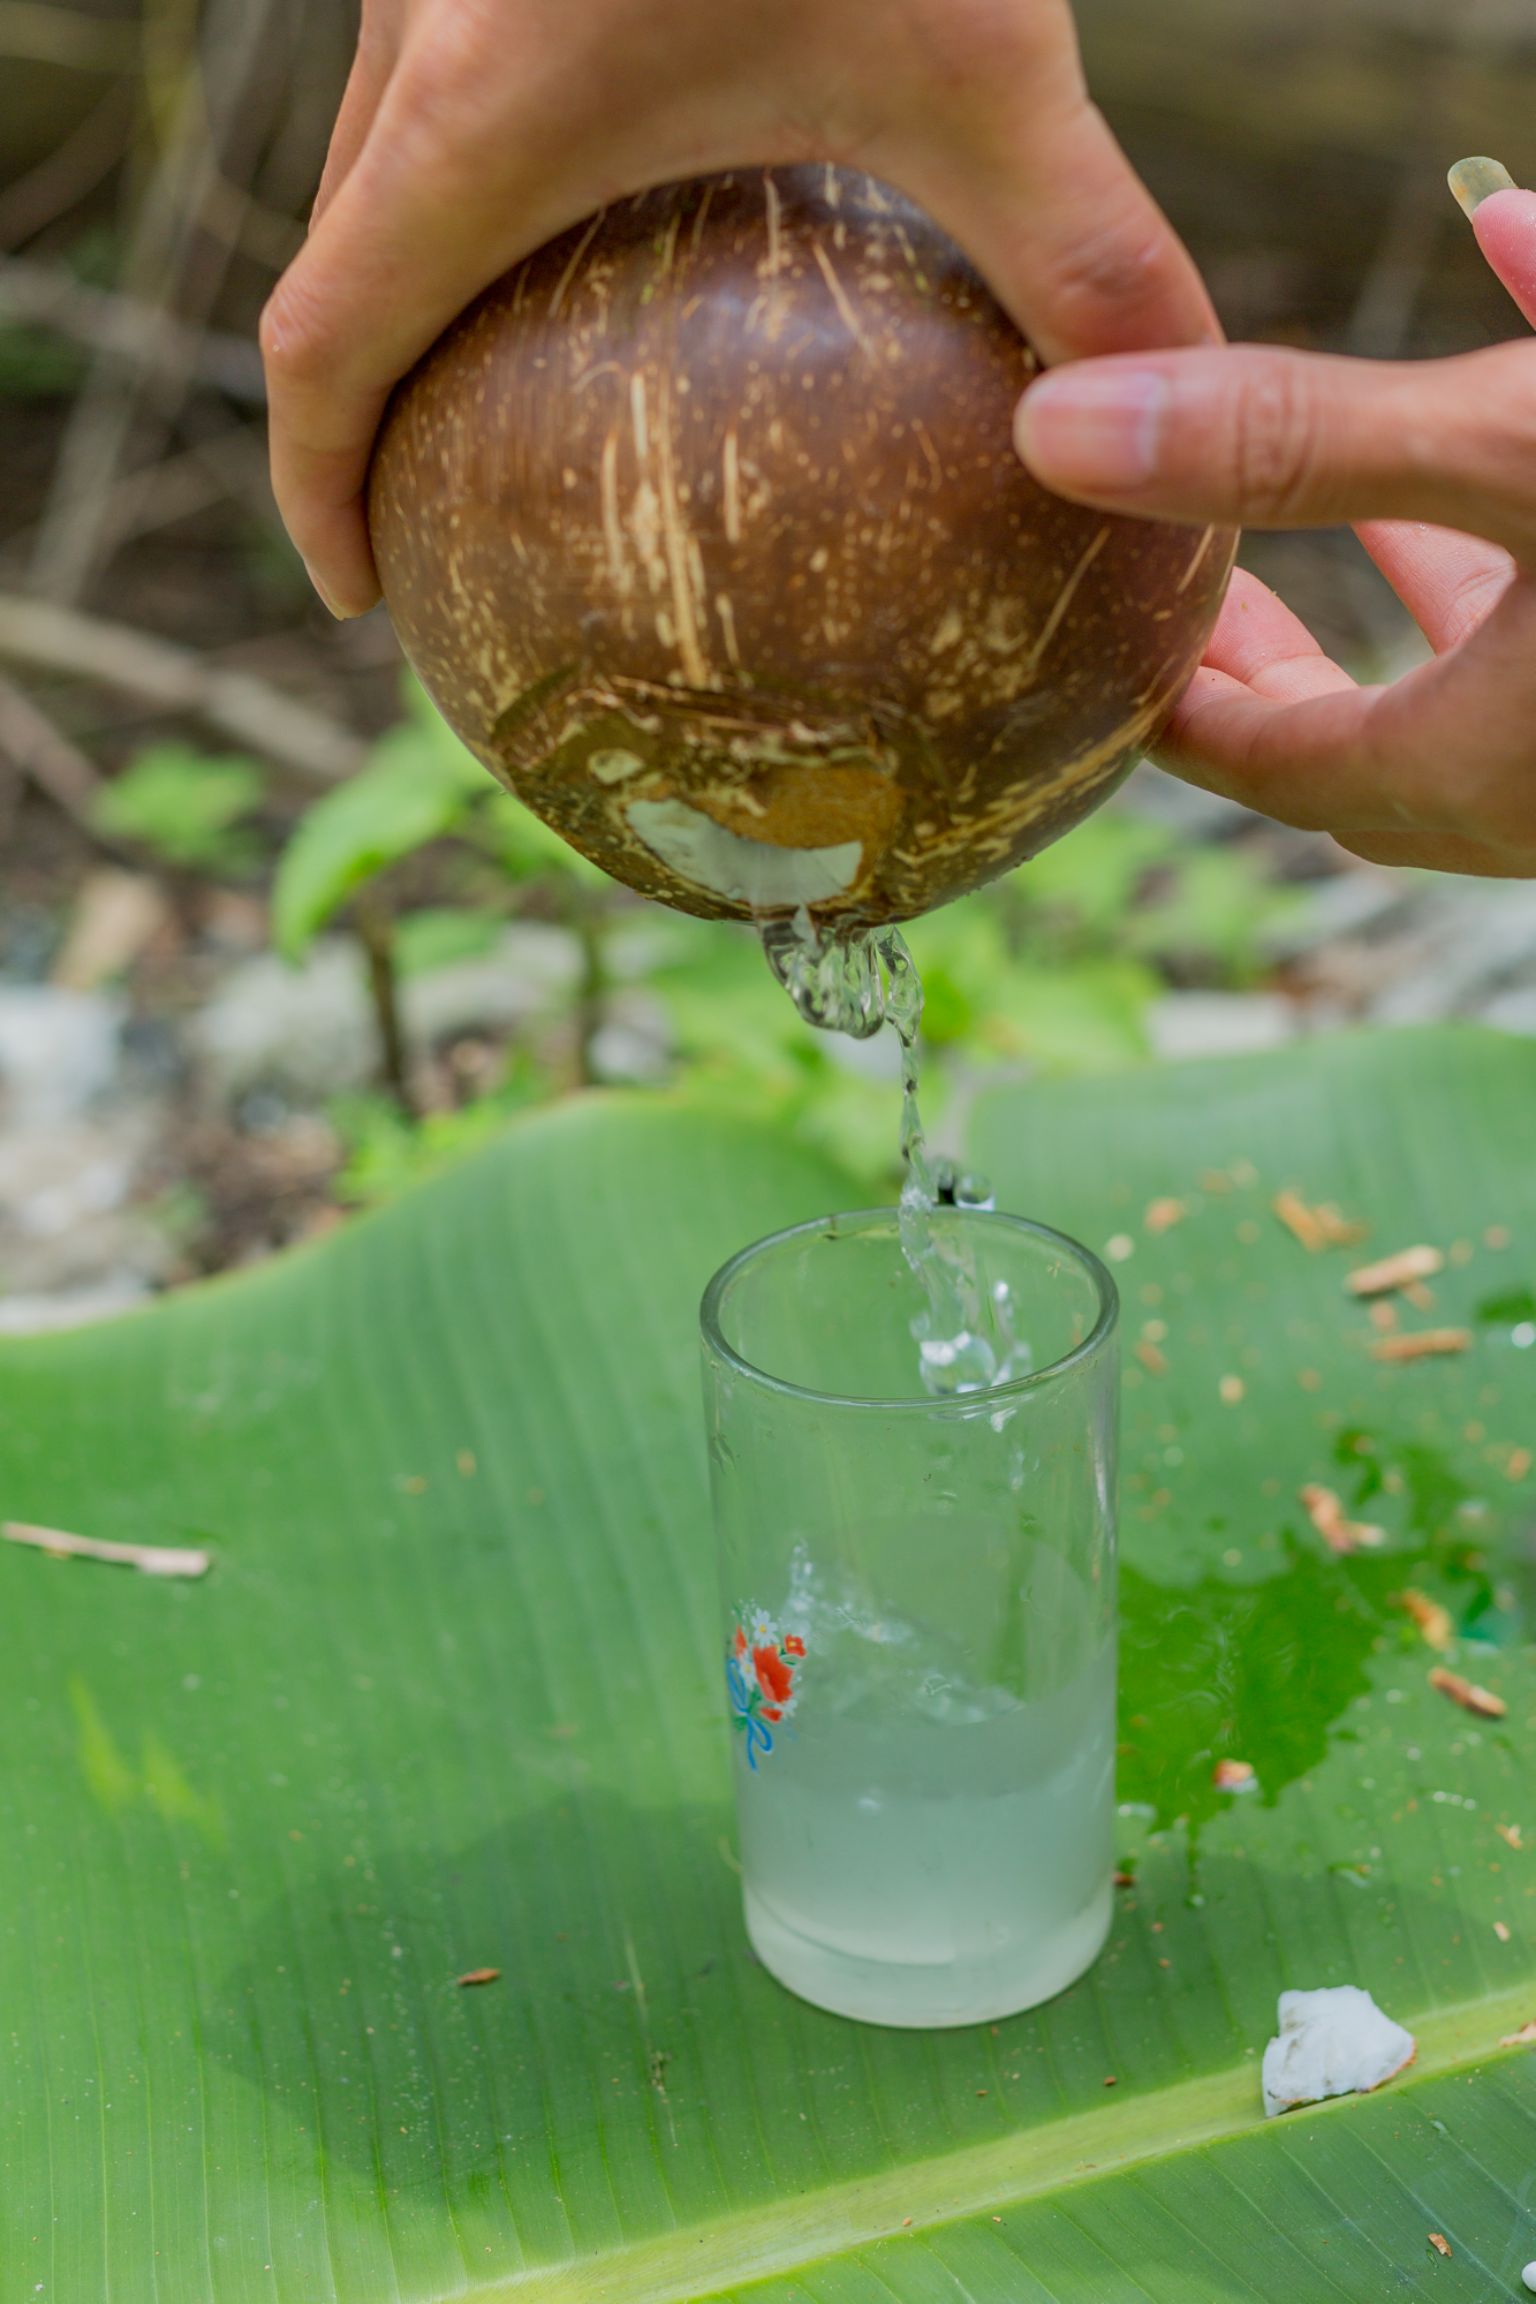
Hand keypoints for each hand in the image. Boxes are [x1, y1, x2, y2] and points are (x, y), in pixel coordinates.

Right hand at [263, 0, 1215, 616]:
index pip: (323, 347)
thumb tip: (1162, 451)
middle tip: (441, 511)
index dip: (314, 489)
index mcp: (478, 109)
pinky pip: (445, 76)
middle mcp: (419, 31)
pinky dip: (476, 179)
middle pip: (336, 260)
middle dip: (366, 403)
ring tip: (506, 388)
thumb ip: (1075, 256)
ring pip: (381, 157)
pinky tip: (599, 202)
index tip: (357, 592)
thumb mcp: (980, 55)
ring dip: (417, 282)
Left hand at [1015, 166, 1535, 875]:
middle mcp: (1533, 796)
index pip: (1266, 767)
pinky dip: (1512, 538)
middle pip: (1352, 755)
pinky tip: (1519, 368)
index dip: (1169, 712)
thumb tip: (1054, 427)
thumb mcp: (1513, 450)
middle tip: (1191, 596)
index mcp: (1469, 769)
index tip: (1091, 655)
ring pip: (1463, 701)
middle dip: (1266, 678)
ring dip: (1393, 616)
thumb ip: (1295, 442)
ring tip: (1340, 526)